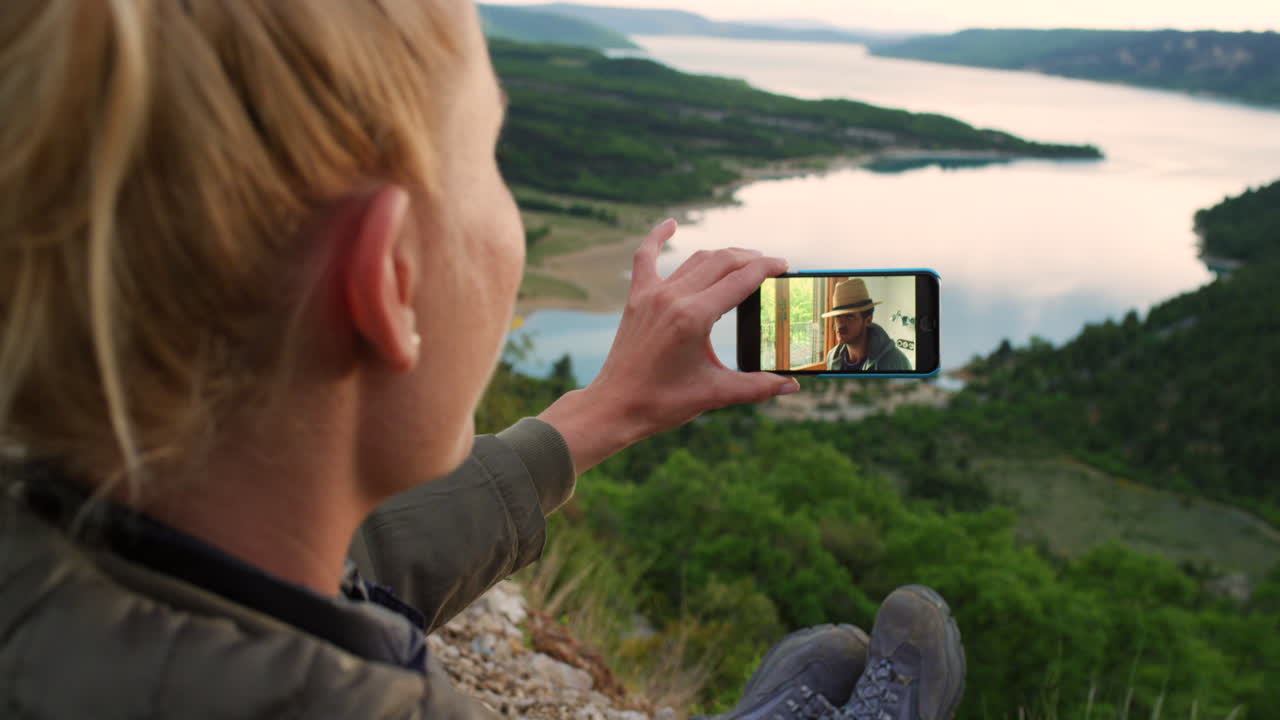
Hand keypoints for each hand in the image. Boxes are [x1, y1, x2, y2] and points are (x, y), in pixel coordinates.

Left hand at [538, 219, 798, 473]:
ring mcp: (652, 294)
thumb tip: (792, 386)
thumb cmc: (663, 402)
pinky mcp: (637, 298)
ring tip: (743, 260)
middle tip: (770, 266)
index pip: (741, 280)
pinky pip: (646, 258)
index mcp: (694, 317)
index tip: (785, 266)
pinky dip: (658, 238)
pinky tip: (670, 224)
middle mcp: (673, 297)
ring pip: (695, 260)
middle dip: (750, 259)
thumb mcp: (716, 394)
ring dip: (722, 256)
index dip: (767, 269)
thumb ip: (757, 386)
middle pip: (721, 262)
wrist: (615, 406)